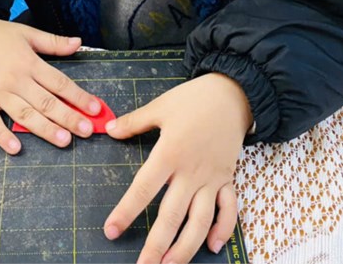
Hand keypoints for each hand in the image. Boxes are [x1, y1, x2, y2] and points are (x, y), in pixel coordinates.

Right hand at [0, 15, 100, 153]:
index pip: (59, 82)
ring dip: (45, 129)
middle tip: (86, 131)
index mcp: (29, 62)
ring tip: (63, 140)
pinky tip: (16, 149)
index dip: (78, 96)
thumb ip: (53, 42)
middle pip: (46, 102)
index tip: (95, 108)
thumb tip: (78, 43)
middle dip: (68, 117)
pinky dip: (2, 136)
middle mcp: (14, 79)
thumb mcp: (27, 33)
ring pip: (24, 115)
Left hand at [103, 73, 251, 263]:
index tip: (111, 230)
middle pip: (172, 216)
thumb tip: (109, 129)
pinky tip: (213, 247)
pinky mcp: (228, 179)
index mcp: (170, 153)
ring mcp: (212, 179)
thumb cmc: (193, 99)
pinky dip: (223, 230)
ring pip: (200, 222)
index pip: (144, 188)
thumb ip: (134, 122)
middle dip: (156, 245)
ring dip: (186, 248)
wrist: (232, 93)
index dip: (126, 211)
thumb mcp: (161, 106)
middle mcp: (191, 172)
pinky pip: (229, 210)